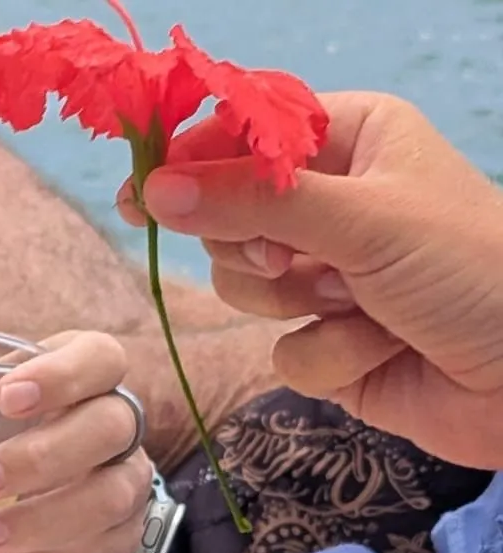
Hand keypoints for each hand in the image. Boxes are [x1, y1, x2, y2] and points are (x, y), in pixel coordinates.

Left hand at [0, 331, 153, 552]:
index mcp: (85, 370)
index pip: (100, 357)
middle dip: (40, 460)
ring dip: (39, 525)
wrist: (12, 491)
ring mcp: (126, 482)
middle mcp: (119, 422)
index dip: (62, 376)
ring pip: (109, 500)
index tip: (5, 398)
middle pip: (109, 430)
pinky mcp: (117, 539)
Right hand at [116, 93, 502, 468]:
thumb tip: (158, 188)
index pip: (250, 135)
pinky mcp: (331, 346)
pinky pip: (282, 352)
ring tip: (357, 303)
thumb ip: (256, 202)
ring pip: (246, 290)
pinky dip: (326, 357)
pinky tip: (379, 348)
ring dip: (297, 307)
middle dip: (258, 250)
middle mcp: (337, 204)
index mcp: (353, 140)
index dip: (194, 161)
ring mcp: (330, 278)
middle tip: (297, 261)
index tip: (141, 190)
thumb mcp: (363, 219)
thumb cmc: (472, 271)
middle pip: (229, 220)